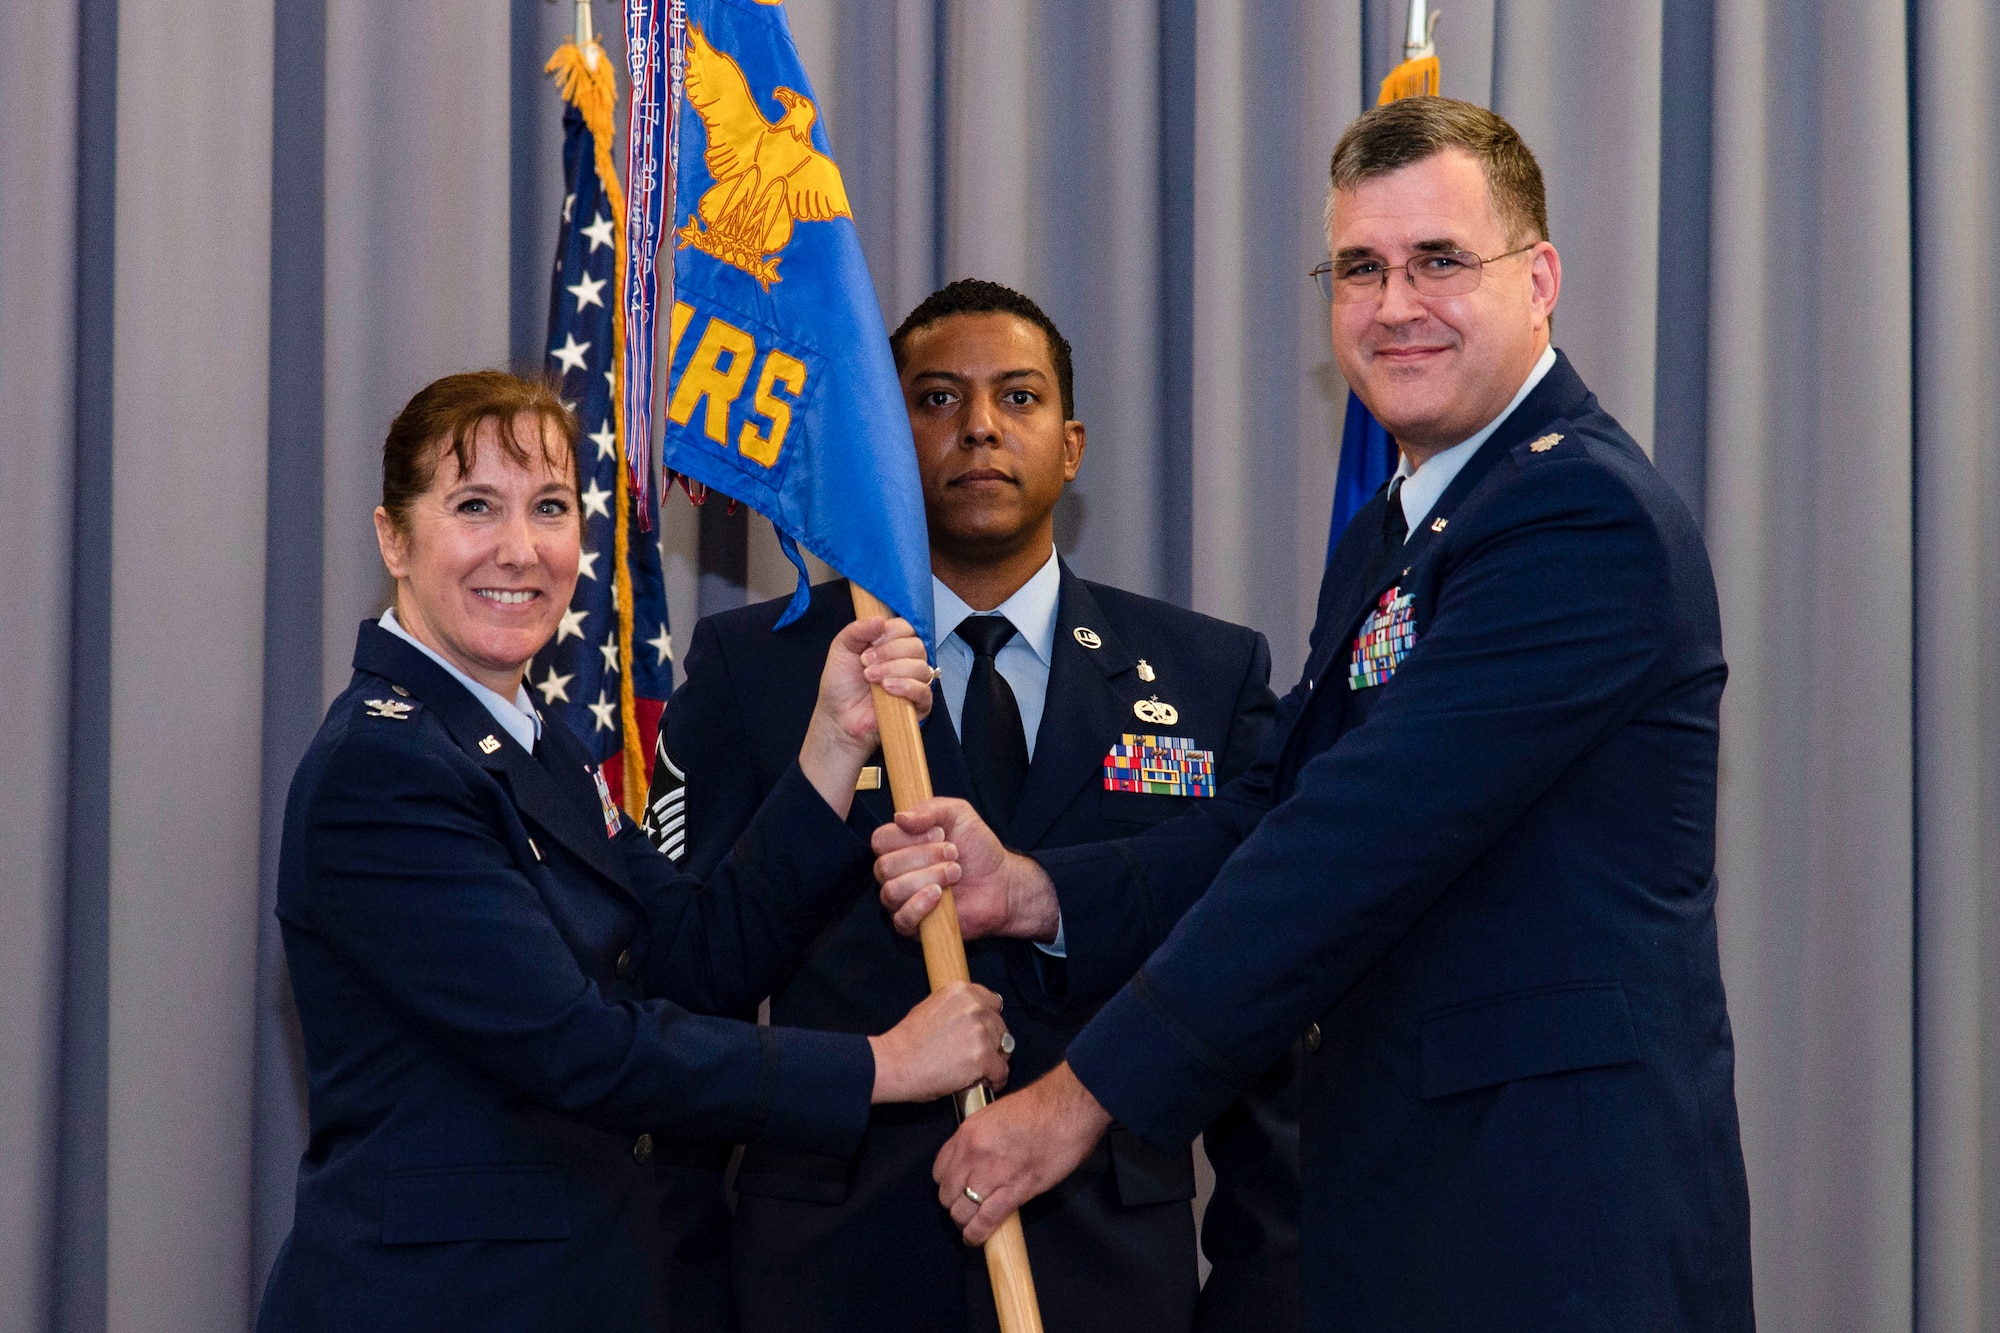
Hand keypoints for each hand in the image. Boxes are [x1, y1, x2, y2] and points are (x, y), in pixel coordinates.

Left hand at [799, 616, 932, 813]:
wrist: (837, 718)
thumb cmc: (840, 685)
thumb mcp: (842, 649)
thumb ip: (857, 630)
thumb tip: (880, 619)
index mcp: (892, 645)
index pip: (907, 628)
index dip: (891, 632)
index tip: (870, 642)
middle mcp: (906, 661)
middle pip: (917, 645)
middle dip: (890, 652)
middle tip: (866, 664)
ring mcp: (914, 683)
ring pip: (922, 667)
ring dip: (894, 670)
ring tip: (871, 678)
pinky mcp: (918, 706)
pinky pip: (925, 691)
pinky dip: (906, 687)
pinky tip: (887, 689)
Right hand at [868, 981, 1011, 1103]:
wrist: (895, 1062)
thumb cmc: (908, 1041)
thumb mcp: (932, 1007)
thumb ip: (958, 1009)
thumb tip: (975, 1020)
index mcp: (962, 991)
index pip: (994, 1003)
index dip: (989, 1020)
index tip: (984, 1032)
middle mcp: (974, 1007)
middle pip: (1000, 1027)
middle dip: (993, 1043)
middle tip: (981, 1057)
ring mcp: (980, 1032)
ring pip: (1004, 1048)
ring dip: (995, 1061)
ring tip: (982, 1072)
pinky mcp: (982, 1057)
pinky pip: (1001, 1070)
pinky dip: (995, 1079)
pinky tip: (985, 1083)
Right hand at [872, 798, 1060, 941]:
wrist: (1002, 883)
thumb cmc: (978, 848)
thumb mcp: (958, 814)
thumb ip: (930, 809)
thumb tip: (900, 817)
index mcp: (900, 845)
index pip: (880, 840)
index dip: (908, 837)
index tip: (940, 834)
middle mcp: (895, 873)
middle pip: (885, 866)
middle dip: (924, 858)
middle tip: (954, 855)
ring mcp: (902, 900)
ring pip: (891, 891)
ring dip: (928, 878)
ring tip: (955, 873)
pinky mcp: (914, 925)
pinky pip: (901, 919)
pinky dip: (920, 905)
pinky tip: (940, 896)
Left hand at [934, 1062, 1111, 1244]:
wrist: (1068, 1108)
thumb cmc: (1042, 1107)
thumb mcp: (996, 1114)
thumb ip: (982, 1137)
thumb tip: (980, 1157)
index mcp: (968, 1132)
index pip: (939, 1169)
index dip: (948, 1182)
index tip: (957, 1186)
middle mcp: (974, 1154)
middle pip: (947, 1194)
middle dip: (955, 1203)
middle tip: (967, 1205)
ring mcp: (992, 1174)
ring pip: (962, 1211)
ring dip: (965, 1221)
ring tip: (972, 1224)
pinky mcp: (1015, 1191)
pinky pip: (985, 1221)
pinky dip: (978, 1234)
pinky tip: (976, 1238)